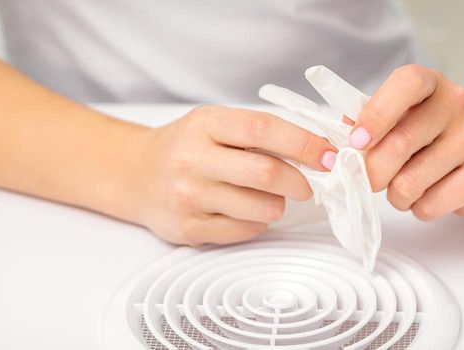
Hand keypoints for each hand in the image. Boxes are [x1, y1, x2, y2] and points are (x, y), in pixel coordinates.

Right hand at [123, 105, 336, 244]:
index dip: (304, 143)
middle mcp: (193, 159)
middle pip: (266, 173)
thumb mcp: (214, 124)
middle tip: (307, 185)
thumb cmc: (185, 146)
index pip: (263, 128)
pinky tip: (246, 210)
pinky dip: (257, 222)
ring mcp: (188, 196)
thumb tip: (320, 147)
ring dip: (278, 205)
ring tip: (269, 197)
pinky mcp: (189, 228)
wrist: (134, 174)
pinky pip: (244, 230)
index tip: (328, 155)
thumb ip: (259, 133)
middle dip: (299, 181)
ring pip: (260, 207)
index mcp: (205, 124)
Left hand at [350, 65, 463, 220]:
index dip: (376, 114)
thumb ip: (365, 123)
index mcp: (429, 82)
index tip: (356, 142)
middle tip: (368, 179)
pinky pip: (431, 205)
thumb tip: (337, 140)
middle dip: (371, 172)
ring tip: (404, 187)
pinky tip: (429, 194)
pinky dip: (419, 208)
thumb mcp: (396, 119)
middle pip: (400, 143)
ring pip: (410, 182)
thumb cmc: (424, 137)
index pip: (406, 84)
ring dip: (396, 195)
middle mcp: (458, 102)